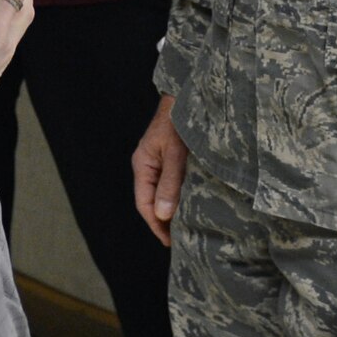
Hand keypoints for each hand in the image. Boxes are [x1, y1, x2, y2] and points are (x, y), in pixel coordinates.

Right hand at [132, 95, 187, 247]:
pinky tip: (193, 204)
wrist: (191, 94)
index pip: (144, 203)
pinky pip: (174, 183)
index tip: (170, 242)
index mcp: (143, 164)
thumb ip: (170, 183)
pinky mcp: (174, 157)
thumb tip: (162, 215)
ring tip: (188, 228)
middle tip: (182, 241)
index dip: (156, 225)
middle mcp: (149, 165)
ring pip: (164, 193)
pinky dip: (181, 197)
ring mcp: (161, 161)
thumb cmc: (180, 119)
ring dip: (173, 210)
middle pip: (152, 201)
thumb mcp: (176, 153)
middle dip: (164, 222)